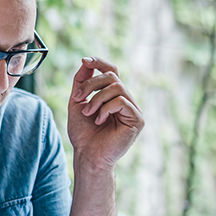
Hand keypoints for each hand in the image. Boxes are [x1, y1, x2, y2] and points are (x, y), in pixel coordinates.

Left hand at [67, 57, 143, 171]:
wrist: (87, 155)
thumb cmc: (83, 134)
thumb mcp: (77, 102)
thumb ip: (81, 82)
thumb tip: (86, 61)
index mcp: (113, 96)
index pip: (112, 71)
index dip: (100, 62)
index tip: (84, 60)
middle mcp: (126, 100)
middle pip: (112, 76)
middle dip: (91, 84)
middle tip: (77, 98)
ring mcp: (133, 109)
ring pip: (117, 87)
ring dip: (97, 98)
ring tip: (88, 113)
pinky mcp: (138, 119)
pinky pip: (122, 101)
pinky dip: (106, 108)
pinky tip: (99, 121)